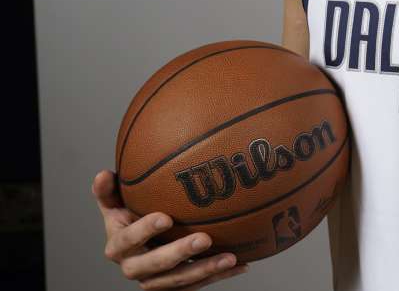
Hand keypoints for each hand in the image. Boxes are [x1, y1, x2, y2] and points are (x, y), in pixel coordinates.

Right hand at [94, 170, 248, 288]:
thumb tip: (103, 174)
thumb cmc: (131, 219)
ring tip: (229, 258)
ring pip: (179, 281)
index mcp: (118, 246)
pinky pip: (197, 286)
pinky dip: (219, 276)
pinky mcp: (174, 288)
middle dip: (179, 253)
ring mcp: (154, 281)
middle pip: (154, 266)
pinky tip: (241, 264)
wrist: (140, 248)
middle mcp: (133, 267)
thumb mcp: (116, 205)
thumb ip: (108, 192)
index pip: (128, 239)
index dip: (144, 230)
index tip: (166, 217)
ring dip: (205, 269)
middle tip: (204, 239)